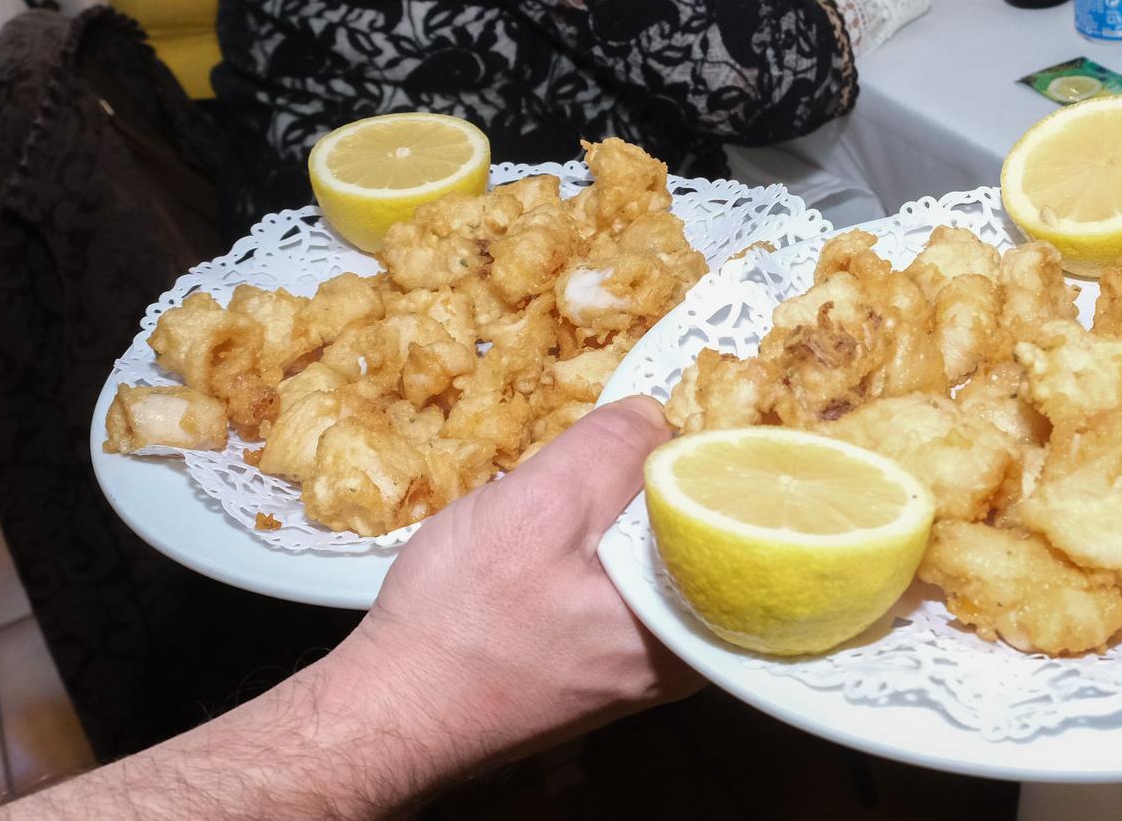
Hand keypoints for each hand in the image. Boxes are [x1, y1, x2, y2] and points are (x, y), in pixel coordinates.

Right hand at [344, 398, 696, 771]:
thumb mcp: (540, 506)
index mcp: (690, 621)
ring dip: (607, 517)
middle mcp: (682, 650)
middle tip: (583, 469)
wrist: (392, 707)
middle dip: (641, 487)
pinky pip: (617, 584)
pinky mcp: (601, 659)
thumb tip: (656, 415)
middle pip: (689, 530)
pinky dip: (589, 551)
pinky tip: (546, 543)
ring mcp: (641, 659)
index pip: (728, 510)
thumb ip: (612, 450)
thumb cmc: (460, 622)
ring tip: (556, 504)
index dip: (687, 453)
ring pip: (646, 553)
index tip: (641, 431)